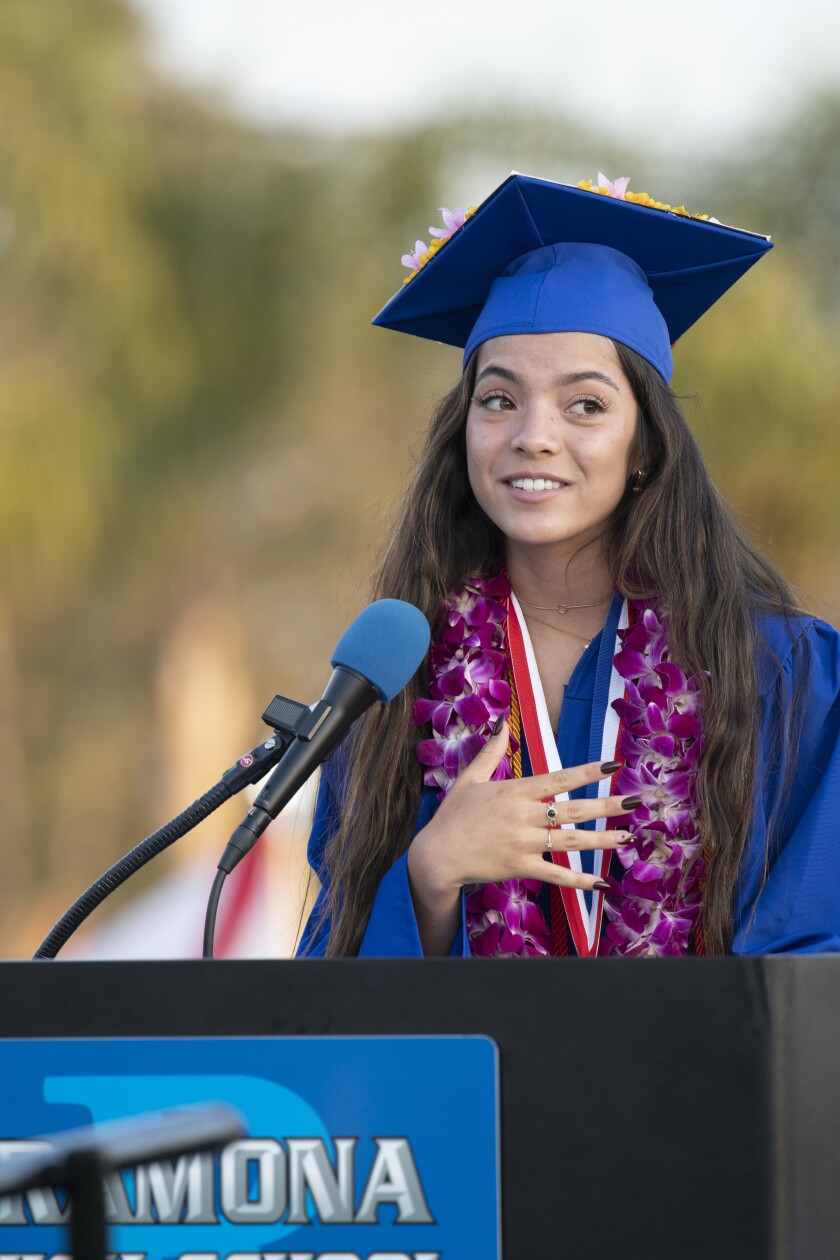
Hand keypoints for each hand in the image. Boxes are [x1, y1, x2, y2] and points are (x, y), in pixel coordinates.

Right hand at [407, 723, 630, 952]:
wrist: (436, 856)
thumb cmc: (452, 816)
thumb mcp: (469, 780)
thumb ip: (490, 754)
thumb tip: (502, 726)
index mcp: (515, 791)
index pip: (559, 778)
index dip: (588, 771)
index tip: (613, 764)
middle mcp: (523, 815)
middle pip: (574, 809)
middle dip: (607, 806)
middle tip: (634, 803)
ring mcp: (524, 843)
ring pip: (571, 841)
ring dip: (602, 840)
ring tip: (627, 837)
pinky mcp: (521, 867)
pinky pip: (557, 874)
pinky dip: (580, 880)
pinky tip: (602, 883)